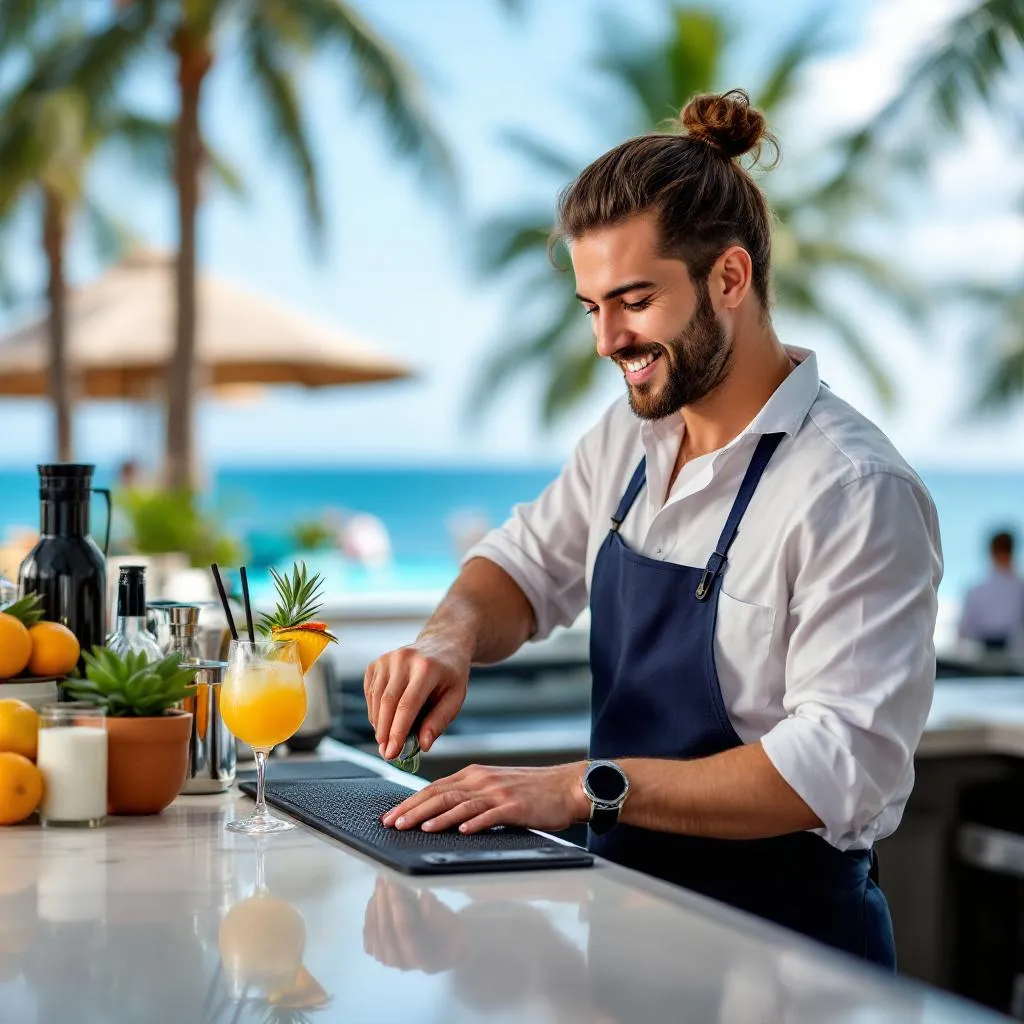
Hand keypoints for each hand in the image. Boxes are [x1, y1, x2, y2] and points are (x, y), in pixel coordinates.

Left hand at [362, 877, 464, 972]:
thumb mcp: (448, 919)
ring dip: (375, 905)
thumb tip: (421, 897)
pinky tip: (375, 898)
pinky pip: (368, 933)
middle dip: (383, 901)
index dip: (397, 903)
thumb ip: (434, 910)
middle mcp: (400, 962)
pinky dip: (370, 914)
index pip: (404, 928)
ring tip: (380, 884)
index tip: (394, 882)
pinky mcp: (377, 952)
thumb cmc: (447, 930)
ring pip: (374, 931)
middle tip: (383, 879)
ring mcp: (387, 959)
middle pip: (385, 930)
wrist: (443, 948)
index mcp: (421, 955)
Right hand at [364, 634, 470, 759]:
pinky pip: (370, 692)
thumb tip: (423, 745)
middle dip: (385, 732)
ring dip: (379, 724)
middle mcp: (404, 659)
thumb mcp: (456, 697)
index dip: (398, 731)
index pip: (407, 705)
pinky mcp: (377, 662)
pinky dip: (375, 711)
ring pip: (376, 699)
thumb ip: (439, 721)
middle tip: (387, 754)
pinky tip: (384, 720)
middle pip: (388, 702)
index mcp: (427, 667)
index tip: (393, 753)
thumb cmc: (451, 674)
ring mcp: (388, 659)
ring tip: (387, 740)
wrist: (442, 644)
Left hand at [381, 762, 589, 834]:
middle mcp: (482, 780)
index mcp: (474, 774)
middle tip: (392, 824)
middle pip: (440, 794)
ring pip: (460, 804)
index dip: (410, 802)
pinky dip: (475, 822)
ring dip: (436, 817)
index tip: (391, 816)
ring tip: (417, 829)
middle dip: (413, 810)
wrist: (565, 787)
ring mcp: (498, 792)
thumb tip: (440, 813)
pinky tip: (461, 831)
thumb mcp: (494, 787)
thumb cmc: (530, 791)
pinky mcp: (515, 806)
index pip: (434, 788)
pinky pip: (491, 815)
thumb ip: (469, 796)